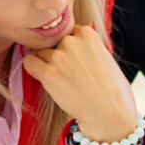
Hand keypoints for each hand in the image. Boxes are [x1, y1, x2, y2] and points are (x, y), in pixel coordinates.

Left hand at [23, 25, 136, 142]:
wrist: (109, 114)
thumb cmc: (114, 92)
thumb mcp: (107, 58)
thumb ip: (91, 46)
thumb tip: (82, 30)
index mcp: (88, 35)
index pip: (69, 33)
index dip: (72, 48)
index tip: (77, 62)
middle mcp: (71, 42)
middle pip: (54, 43)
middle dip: (59, 56)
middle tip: (70, 74)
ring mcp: (58, 57)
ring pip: (41, 53)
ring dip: (47, 64)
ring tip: (62, 81)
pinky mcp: (48, 74)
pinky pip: (30, 63)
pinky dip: (34, 69)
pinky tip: (45, 79)